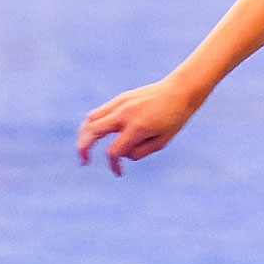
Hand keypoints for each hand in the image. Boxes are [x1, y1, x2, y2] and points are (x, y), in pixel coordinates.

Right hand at [78, 77, 200, 174]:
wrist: (180, 91)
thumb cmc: (174, 119)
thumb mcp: (162, 142)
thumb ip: (140, 152)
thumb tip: (121, 154)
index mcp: (137, 127)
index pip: (114, 151)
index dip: (114, 165)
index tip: (119, 173)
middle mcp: (124, 114)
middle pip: (92, 132)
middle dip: (83, 148)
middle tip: (84, 161)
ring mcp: (120, 104)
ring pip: (91, 119)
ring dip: (84, 135)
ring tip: (84, 148)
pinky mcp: (120, 99)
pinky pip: (99, 112)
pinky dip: (93, 124)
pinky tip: (95, 134)